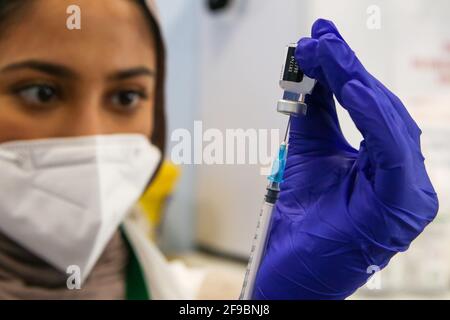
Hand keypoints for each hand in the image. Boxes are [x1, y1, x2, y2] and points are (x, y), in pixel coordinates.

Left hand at [253, 19, 438, 298]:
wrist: (290, 268)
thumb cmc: (302, 217)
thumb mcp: (309, 151)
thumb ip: (315, 112)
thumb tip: (311, 66)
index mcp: (386, 164)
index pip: (371, 105)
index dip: (347, 69)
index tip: (320, 39)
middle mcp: (404, 175)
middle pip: (381, 108)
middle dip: (347, 70)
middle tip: (318, 40)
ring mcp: (408, 193)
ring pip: (389, 123)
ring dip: (355, 84)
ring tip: (326, 53)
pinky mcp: (401, 207)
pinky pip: (391, 152)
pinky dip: (373, 117)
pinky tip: (352, 88)